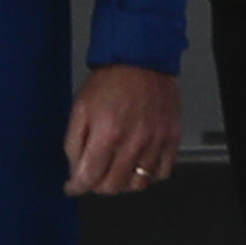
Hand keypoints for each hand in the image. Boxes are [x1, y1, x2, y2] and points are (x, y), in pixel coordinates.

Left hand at [64, 65, 179, 196]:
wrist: (141, 58)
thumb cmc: (111, 79)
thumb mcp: (80, 108)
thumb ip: (74, 143)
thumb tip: (76, 170)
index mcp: (107, 134)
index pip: (88, 178)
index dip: (77, 187)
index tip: (74, 186)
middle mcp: (133, 142)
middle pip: (113, 187)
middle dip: (98, 186)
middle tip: (94, 176)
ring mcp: (155, 142)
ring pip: (138, 185)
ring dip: (123, 182)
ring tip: (116, 171)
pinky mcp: (171, 138)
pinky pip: (162, 173)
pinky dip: (149, 175)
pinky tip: (139, 165)